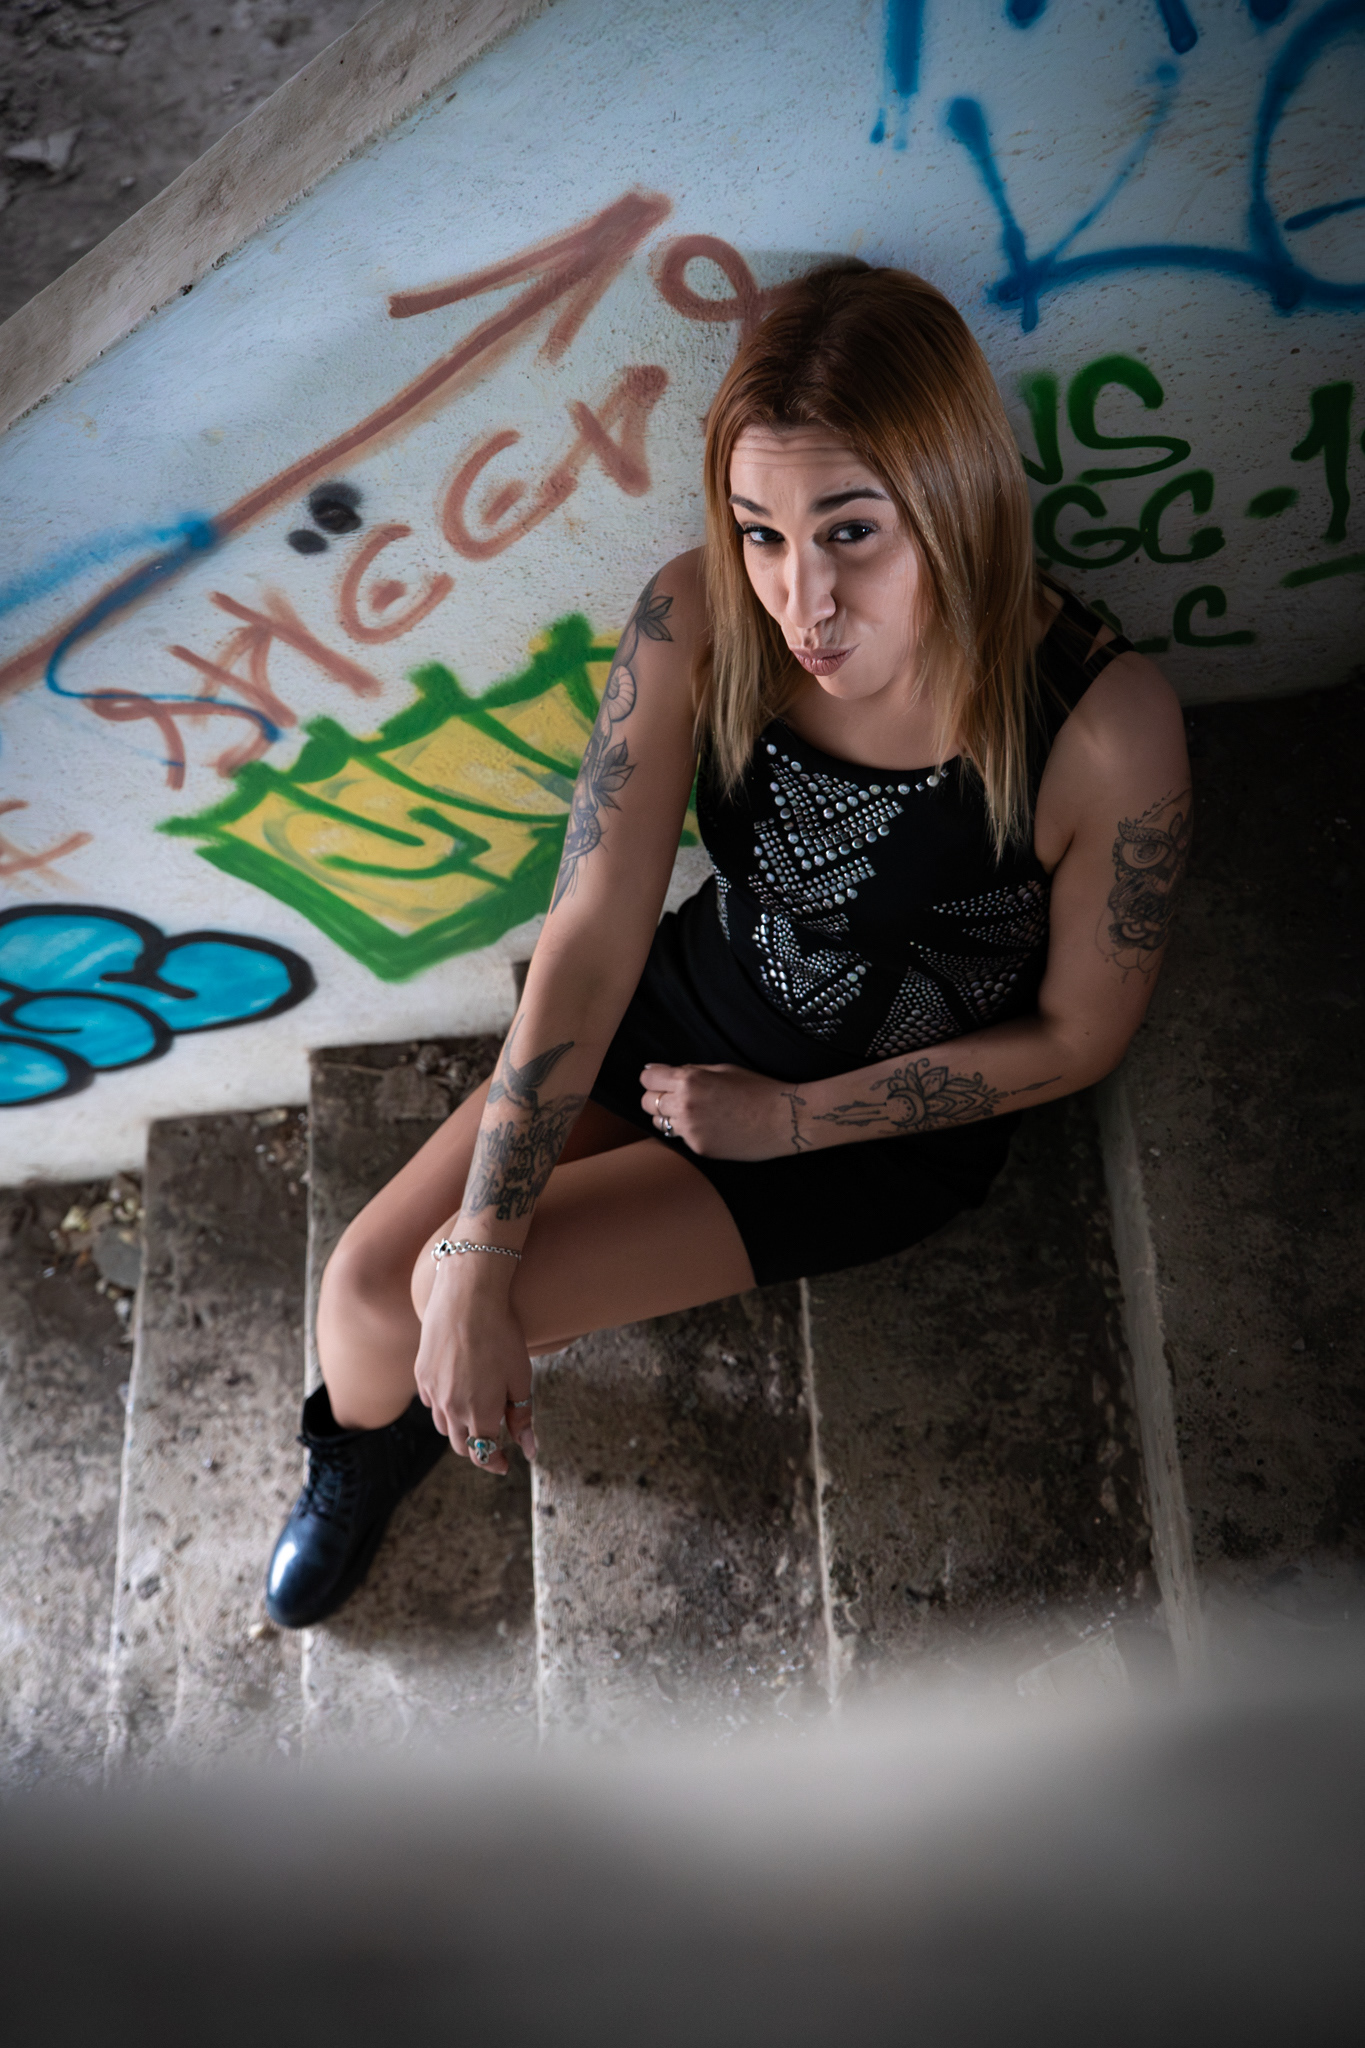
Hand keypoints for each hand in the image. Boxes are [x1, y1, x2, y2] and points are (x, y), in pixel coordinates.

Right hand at [412, 1260, 535, 1475]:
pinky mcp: (421, 1373)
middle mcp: (451, 1408)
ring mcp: (433, 1391)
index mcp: (480, 1414)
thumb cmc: (501, 1334)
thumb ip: (522, 1417)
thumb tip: (529, 1450)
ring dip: (459, 1427)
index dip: (495, 1462)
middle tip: (494, 1441)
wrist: (467, 1296)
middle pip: (461, 1444)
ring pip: (443, 1425)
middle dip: (478, 1448)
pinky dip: (443, 1405)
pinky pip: (430, 1402)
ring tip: (476, 1413)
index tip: (505, 1464)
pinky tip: (456, 1390)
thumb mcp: (521, 1377)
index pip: (485, 1453)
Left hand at [640, 1061, 800, 1159]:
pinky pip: (682, 1137)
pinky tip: (712, 1126)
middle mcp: (684, 1105)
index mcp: (689, 1080)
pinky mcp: (699, 1148)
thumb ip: (691, 1072)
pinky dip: (690, 1131)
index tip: (659, 1077)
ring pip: (660, 1123)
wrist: (782, 1119)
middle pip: (647, 1102)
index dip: (653, 1076)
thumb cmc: (757, 1088)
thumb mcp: (722, 1069)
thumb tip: (663, 1072)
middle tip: (675, 1095)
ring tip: (695, 1112)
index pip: (648, 1078)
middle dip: (657, 1096)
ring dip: (670, 1116)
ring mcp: (690, 1130)